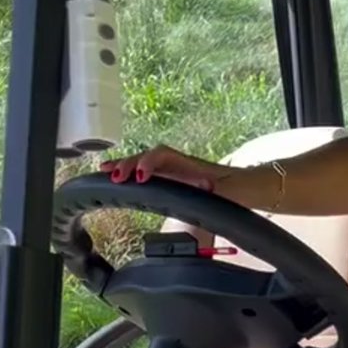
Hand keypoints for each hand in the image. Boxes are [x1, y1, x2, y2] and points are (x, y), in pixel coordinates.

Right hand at [99, 144, 231, 190]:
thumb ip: (219, 190)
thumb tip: (210, 189)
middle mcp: (178, 163)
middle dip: (130, 164)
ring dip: (125, 166)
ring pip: (143, 162)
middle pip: (148, 156)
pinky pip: (146, 171)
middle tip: (115, 176)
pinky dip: (129, 172)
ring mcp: (172, 169)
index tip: (141, 176)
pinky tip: (113, 175)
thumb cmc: (235, 190)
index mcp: (190, 165)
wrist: (243, 187)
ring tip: (105, 171)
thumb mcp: (229, 192)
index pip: (163, 156)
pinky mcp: (169, 177)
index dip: (149, 163)